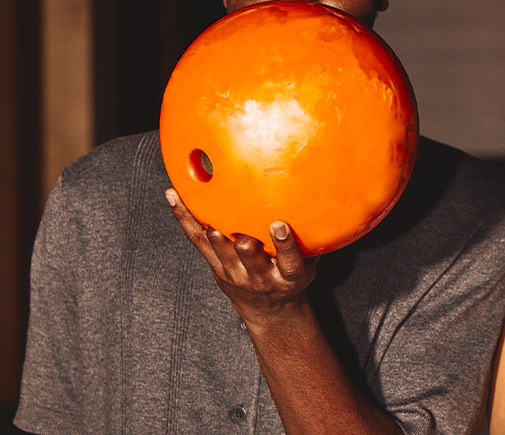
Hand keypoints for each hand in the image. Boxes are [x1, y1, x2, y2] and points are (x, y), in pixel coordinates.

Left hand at [165, 188, 318, 321]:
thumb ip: (315, 239)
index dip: (284, 244)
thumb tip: (330, 202)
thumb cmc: (291, 277)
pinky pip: (196, 239)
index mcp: (288, 276)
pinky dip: (184, 217)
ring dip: (213, 234)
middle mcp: (259, 276)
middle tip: (242, 234)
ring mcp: (233, 272)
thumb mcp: (310, 264)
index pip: (289, 260)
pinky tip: (173, 194)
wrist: (269, 309)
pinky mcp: (215, 265)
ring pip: (220, 250)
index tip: (280, 226)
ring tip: (202, 210)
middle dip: (245, 248)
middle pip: (249, 260)